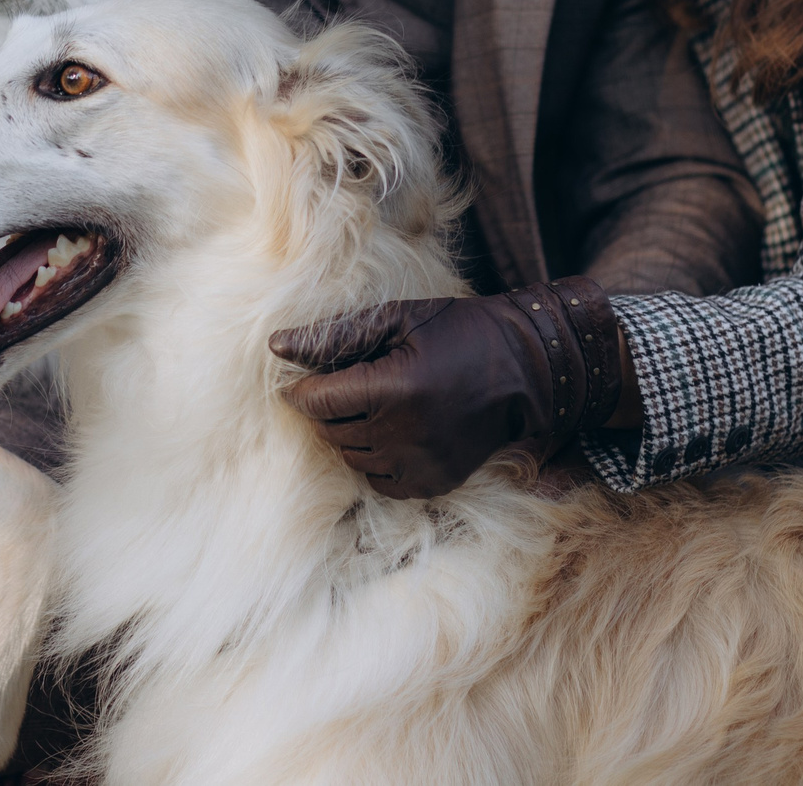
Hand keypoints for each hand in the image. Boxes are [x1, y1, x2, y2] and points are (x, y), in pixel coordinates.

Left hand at [269, 278, 627, 498]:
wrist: (525, 367)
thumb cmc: (459, 331)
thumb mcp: (399, 319)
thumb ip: (336, 335)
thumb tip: (277, 345)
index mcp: (396, 388)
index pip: (319, 401)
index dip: (301, 390)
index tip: (301, 379)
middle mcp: (407, 434)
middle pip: (331, 430)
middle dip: (327, 408)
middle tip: (345, 384)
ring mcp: (423, 464)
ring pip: (352, 457)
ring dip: (349, 432)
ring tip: (373, 404)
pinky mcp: (436, 482)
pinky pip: (379, 480)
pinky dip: (374, 458)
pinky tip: (391, 431)